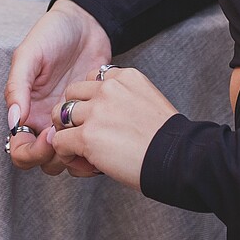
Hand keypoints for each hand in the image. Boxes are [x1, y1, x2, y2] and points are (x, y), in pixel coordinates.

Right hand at [5, 0, 112, 176]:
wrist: (87, 21)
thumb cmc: (53, 32)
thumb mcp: (29, 54)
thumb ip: (17, 86)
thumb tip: (13, 119)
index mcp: (25, 109)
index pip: (20, 149)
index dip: (31, 151)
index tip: (49, 135)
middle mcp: (45, 120)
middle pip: (44, 161)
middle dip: (55, 156)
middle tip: (69, 136)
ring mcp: (69, 119)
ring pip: (69, 156)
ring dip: (76, 153)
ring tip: (87, 132)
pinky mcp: (91, 115)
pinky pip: (91, 140)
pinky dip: (96, 141)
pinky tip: (101, 126)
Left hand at [46, 66, 179, 189]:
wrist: (179, 159)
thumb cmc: (167, 139)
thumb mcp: (148, 102)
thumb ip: (124, 100)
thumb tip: (102, 118)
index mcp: (126, 77)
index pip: (93, 78)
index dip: (92, 99)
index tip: (101, 118)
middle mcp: (109, 88)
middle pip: (72, 92)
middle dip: (75, 112)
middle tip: (85, 133)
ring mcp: (97, 111)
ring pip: (61, 114)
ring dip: (68, 132)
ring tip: (80, 150)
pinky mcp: (88, 136)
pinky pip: (60, 140)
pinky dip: (66, 153)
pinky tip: (80, 162)